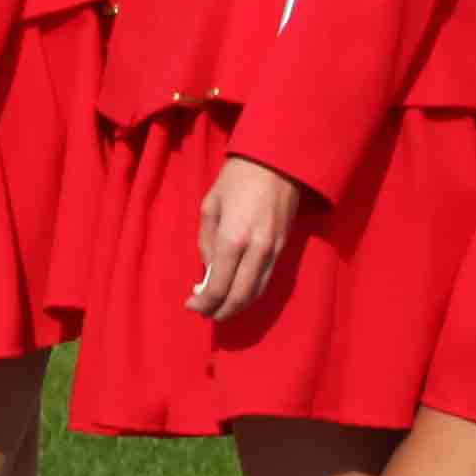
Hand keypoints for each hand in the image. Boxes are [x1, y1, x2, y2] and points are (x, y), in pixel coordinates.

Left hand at [192, 156, 306, 319]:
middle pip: (240, 297)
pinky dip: (251, 293)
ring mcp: (274, 251)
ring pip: (257, 293)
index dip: (204, 302)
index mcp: (233, 238)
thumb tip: (208, 270)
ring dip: (237, 307)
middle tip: (205, 314)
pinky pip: (266, 280)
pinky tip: (238, 293)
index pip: (219, 286)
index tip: (191, 305)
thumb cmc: (238, 178)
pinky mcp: (284, 249)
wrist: (279, 161)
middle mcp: (256, 250)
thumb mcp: (210, 205)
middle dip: (221, 312)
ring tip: (220, 309)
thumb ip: (206, 241)